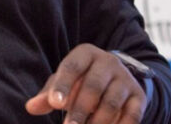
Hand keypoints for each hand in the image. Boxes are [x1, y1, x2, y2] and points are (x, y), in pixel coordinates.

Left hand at [25, 44, 146, 123]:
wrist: (116, 80)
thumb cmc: (81, 82)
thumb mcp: (64, 82)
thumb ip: (48, 95)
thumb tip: (31, 107)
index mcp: (86, 54)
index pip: (73, 67)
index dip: (63, 85)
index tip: (55, 104)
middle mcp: (108, 62)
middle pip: (93, 86)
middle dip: (80, 110)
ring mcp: (126, 79)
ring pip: (111, 103)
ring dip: (97, 122)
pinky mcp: (139, 97)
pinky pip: (132, 116)